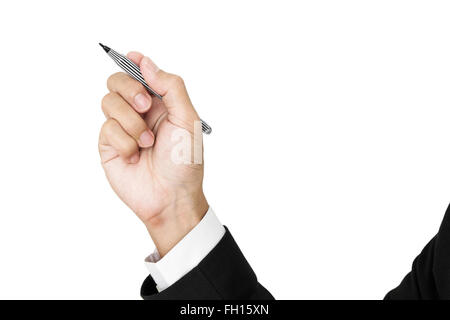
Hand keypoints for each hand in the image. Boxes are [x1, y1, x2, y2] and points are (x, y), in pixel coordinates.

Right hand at [98, 52, 207, 256]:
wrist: (172, 198)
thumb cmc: (185, 162)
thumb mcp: (188, 120)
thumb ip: (171, 88)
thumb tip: (146, 63)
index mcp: (160, 103)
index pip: (140, 73)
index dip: (133, 63)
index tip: (132, 58)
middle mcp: (139, 112)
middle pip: (117, 81)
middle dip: (130, 89)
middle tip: (145, 106)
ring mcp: (122, 128)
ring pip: (108, 102)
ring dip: (131, 122)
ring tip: (147, 142)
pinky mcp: (109, 145)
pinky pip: (106, 128)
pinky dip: (125, 142)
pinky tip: (136, 156)